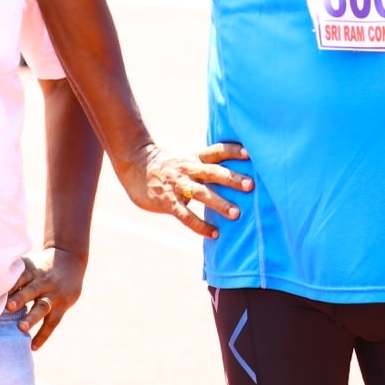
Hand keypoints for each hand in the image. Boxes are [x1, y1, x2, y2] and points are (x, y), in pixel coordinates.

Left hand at [7, 246, 87, 349]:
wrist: (71, 259)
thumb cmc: (41, 266)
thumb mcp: (30, 264)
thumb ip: (15, 276)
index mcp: (33, 270)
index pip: (22, 276)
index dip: (12, 283)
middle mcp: (44, 282)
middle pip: (32, 290)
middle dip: (21, 298)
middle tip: (9, 306)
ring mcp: (54, 295)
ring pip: (43, 306)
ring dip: (32, 317)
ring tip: (21, 328)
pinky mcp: (62, 306)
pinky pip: (52, 322)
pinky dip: (43, 335)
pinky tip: (33, 347)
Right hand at [125, 142, 253, 238]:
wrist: (134, 162)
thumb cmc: (164, 161)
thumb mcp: (185, 155)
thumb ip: (204, 161)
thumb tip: (229, 167)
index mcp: (195, 157)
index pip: (218, 151)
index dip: (233, 151)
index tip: (250, 153)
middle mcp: (189, 169)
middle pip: (214, 172)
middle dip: (232, 179)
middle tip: (250, 185)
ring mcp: (178, 185)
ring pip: (202, 193)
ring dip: (220, 203)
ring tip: (236, 214)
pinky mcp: (167, 201)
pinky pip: (185, 215)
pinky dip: (200, 225)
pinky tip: (214, 233)